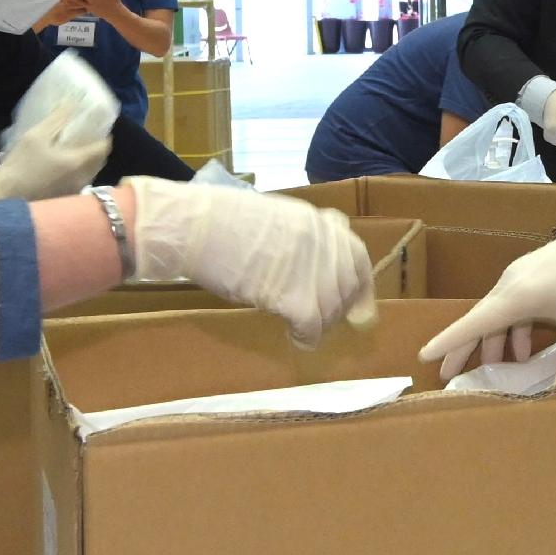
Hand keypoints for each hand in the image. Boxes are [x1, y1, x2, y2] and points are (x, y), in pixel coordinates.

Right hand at [0, 110, 113, 201]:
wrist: (4, 196)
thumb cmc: (21, 164)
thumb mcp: (37, 135)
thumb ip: (57, 118)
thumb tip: (72, 103)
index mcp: (77, 162)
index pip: (103, 148)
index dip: (104, 136)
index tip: (99, 128)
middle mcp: (81, 179)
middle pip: (100, 162)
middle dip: (98, 149)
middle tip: (89, 138)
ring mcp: (74, 192)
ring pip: (90, 174)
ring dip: (89, 162)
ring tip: (78, 150)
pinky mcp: (64, 200)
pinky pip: (80, 183)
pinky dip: (79, 173)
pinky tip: (66, 167)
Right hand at [122, 180, 376, 346]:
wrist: (196, 227)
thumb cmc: (222, 220)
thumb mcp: (276, 216)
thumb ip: (305, 236)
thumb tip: (322, 261)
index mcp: (320, 222)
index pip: (357, 258)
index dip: (358, 289)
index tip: (359, 312)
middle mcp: (325, 243)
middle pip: (347, 288)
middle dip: (335, 310)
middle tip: (312, 321)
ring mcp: (314, 268)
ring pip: (332, 311)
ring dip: (318, 326)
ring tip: (297, 329)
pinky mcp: (295, 296)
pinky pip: (312, 327)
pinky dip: (305, 338)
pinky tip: (292, 336)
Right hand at [422, 203, 555, 384]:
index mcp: (517, 297)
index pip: (473, 325)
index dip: (448, 343)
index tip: (423, 357)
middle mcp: (511, 284)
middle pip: (480, 321)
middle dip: (464, 349)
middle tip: (448, 374)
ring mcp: (521, 275)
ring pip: (497, 313)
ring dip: (494, 340)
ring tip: (496, 367)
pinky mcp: (533, 271)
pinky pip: (511, 303)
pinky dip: (511, 326)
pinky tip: (524, 345)